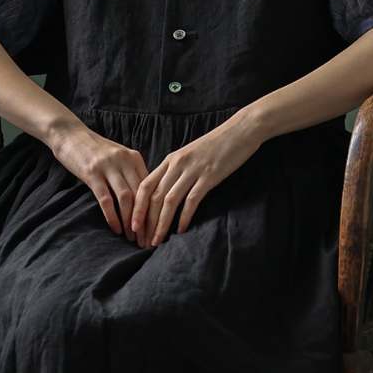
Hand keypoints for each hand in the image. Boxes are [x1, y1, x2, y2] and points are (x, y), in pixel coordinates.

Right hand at [48, 122, 148, 242]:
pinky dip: (113, 217)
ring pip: (126, 198)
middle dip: (146, 220)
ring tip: (132, 238)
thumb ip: (132, 173)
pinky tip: (115, 229)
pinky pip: (106, 200)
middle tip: (146, 240)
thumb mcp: (119, 157)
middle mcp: (124, 161)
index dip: (155, 211)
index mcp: (134, 158)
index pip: (151, 188)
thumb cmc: (96, 150)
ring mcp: (108, 166)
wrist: (71, 135)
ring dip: (130, 222)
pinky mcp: (92, 174)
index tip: (156, 229)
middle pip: (141, 195)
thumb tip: (147, 200)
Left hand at [130, 112, 262, 248]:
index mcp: (170, 160)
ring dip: (161, 224)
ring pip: (169, 201)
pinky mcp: (209, 176)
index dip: (136, 208)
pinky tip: (180, 231)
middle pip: (154, 197)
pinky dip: (183, 217)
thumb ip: (176, 171)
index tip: (133, 227)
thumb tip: (163, 193)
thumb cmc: (215, 146)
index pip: (145, 186)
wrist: (239, 131)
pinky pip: (191, 200)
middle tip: (142, 241)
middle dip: (146, 222)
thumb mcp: (189, 156)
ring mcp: (192, 170)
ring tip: (156, 241)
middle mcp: (177, 164)